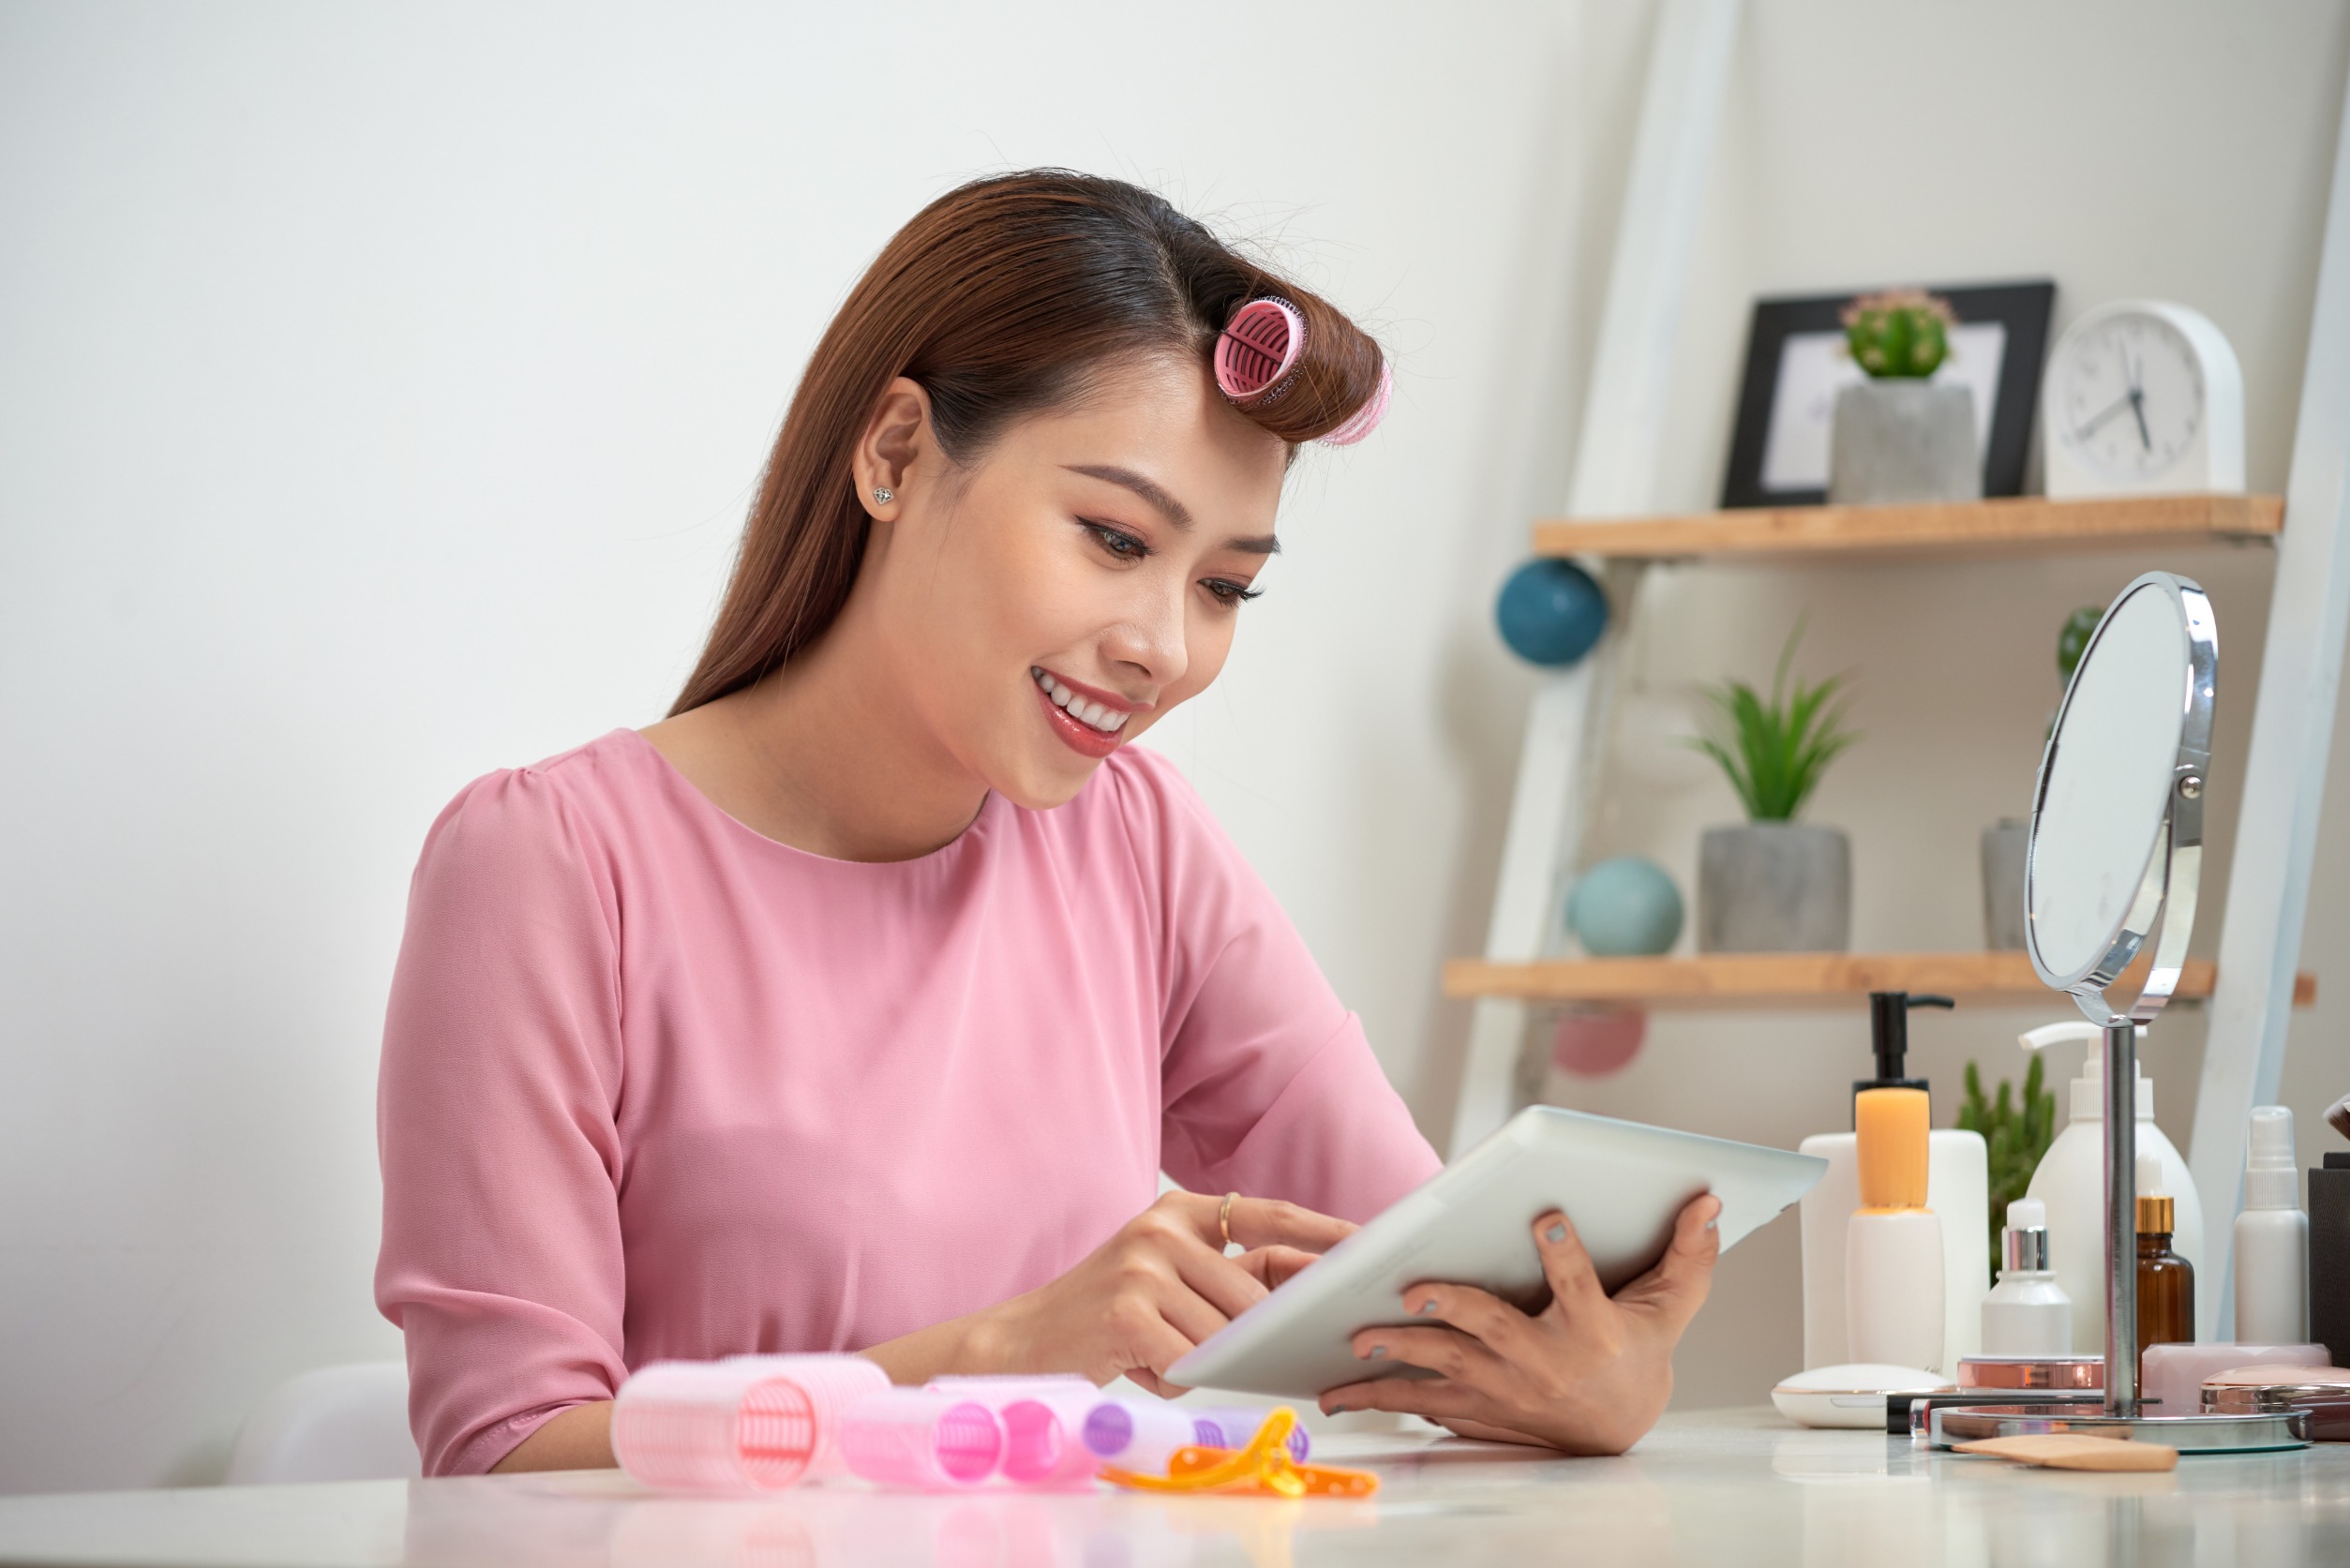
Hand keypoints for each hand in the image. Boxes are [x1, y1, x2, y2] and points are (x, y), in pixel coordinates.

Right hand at [870, 1192, 1351, 1395]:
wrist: (1023, 1341)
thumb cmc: (1106, 1314)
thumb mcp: (1165, 1277)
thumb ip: (1224, 1275)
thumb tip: (1302, 1293)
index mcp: (1178, 1210)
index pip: (1271, 1215)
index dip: (1324, 1231)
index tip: (1371, 1244)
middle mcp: (1163, 1228)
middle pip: (1253, 1294)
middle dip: (1253, 1332)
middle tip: (1242, 1346)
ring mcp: (1144, 1268)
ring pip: (1223, 1333)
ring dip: (1200, 1359)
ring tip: (1153, 1350)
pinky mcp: (1127, 1312)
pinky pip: (1188, 1361)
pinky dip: (1173, 1376)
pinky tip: (1138, 1364)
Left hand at [1317, 1193, 1721, 1454]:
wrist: (1613, 1433)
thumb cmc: (1635, 1356)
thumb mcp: (1668, 1310)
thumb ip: (1687, 1255)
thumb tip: (1709, 1201)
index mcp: (1588, 1330)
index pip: (1578, 1283)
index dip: (1564, 1251)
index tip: (1545, 1216)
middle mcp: (1540, 1361)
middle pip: (1490, 1328)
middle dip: (1450, 1306)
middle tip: (1411, 1287)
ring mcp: (1501, 1390)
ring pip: (1441, 1371)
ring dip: (1395, 1356)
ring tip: (1355, 1341)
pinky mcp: (1474, 1409)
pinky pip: (1420, 1403)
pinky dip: (1380, 1396)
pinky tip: (1339, 1390)